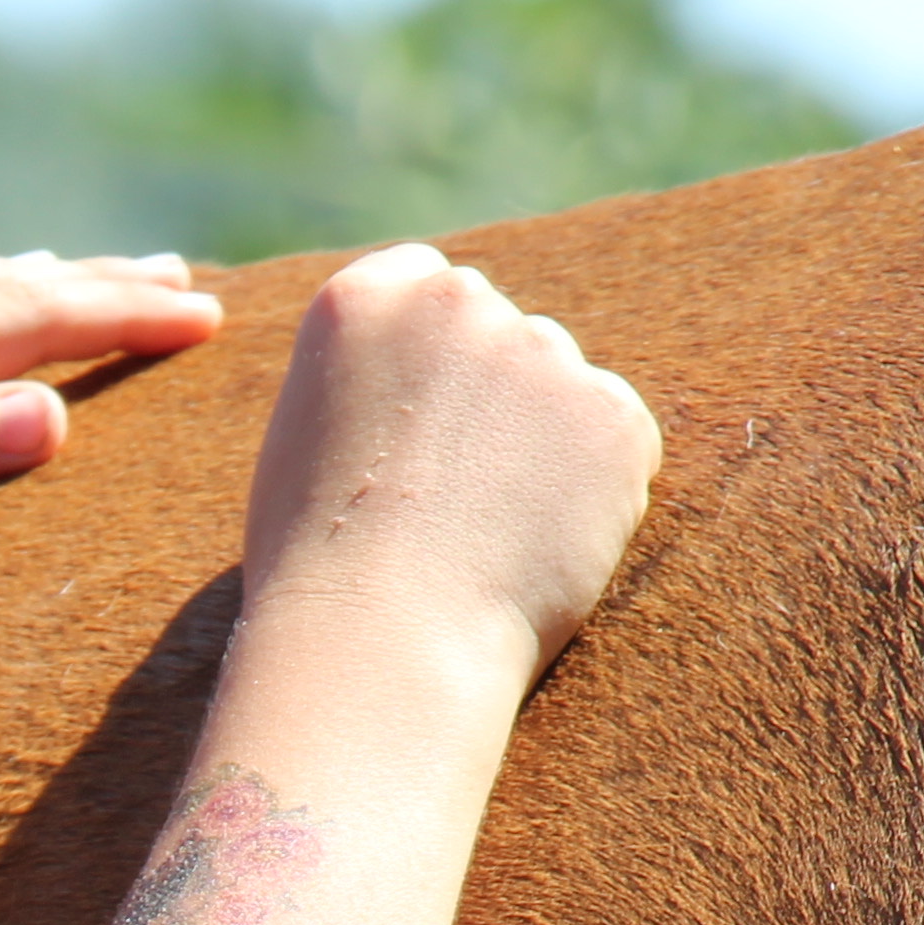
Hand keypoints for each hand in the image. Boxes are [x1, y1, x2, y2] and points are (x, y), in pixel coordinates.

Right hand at [234, 244, 657, 687]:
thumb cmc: (321, 570)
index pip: (427, 284)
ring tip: (488, 536)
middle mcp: (455, 300)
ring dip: (544, 445)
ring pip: (560, 388)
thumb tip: (431, 386)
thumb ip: (369, 382)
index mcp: (364, 299)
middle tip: (455, 499)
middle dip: (494, 397)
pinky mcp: (612, 411)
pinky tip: (535, 547)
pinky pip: (618, 440)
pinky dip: (596, 492)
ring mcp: (540, 350)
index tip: (421, 428)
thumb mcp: (304, 442)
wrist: (382, 640)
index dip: (432, 362)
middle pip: (501, 332)